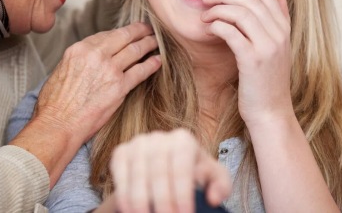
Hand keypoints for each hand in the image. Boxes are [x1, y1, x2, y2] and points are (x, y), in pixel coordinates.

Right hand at [35, 22, 160, 143]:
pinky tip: (158, 61)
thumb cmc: (55, 103)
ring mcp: (109, 70)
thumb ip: (81, 60)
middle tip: (149, 28)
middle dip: (139, 30)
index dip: (121, 33)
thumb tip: (93, 59)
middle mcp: (96, 55)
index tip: (128, 32)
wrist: (58, 124)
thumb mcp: (62, 70)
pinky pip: (141, 71)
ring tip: (156, 41)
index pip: (106, 34)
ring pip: (135, 50)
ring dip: (149, 44)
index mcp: (80, 49)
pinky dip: (152, 64)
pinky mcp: (120, 87)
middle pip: (124, 36)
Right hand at [103, 129, 231, 212]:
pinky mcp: (120, 152)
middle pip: (158, 172)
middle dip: (162, 201)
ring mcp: (137, 143)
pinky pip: (120, 176)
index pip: (181, 167)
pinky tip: (131, 212)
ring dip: (141, 202)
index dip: (182, 193)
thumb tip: (213, 198)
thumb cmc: (194, 172)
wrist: (166, 166)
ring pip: (138, 175)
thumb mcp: (213, 177)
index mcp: (183, 140)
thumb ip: (221, 185)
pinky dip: (125, 196)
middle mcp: (159, 137)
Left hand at [200, 0, 292, 124]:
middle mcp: (278, 34)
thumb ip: (280, 19)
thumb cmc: (268, 79)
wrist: (271, 112)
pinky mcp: (252, 60)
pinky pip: (231, 32)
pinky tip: (209, 29)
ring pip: (240, 12)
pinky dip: (217, 25)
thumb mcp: (279, 46)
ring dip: (217, 9)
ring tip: (205, 15)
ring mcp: (267, 46)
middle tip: (207, 0)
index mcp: (284, 28)